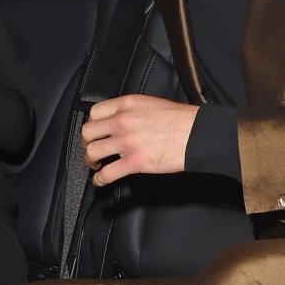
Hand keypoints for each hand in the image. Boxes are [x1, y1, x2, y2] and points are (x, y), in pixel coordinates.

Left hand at [80, 95, 198, 186]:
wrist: (197, 134)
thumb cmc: (182, 120)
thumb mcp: (152, 104)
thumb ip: (133, 110)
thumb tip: (123, 120)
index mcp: (127, 104)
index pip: (95, 112)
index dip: (92, 124)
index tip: (95, 132)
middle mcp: (123, 121)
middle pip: (88, 132)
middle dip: (87, 143)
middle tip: (93, 150)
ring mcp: (127, 142)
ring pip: (92, 152)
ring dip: (91, 161)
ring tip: (96, 165)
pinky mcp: (134, 162)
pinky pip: (107, 173)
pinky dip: (99, 180)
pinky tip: (100, 181)